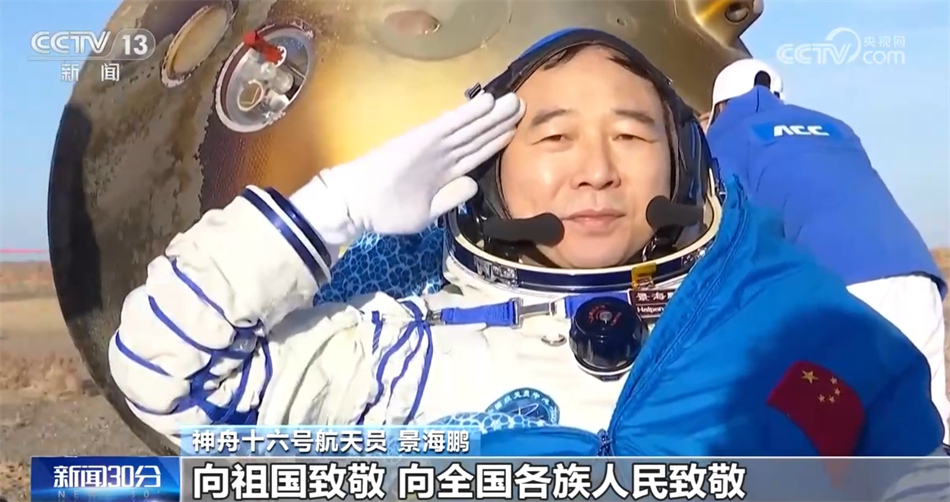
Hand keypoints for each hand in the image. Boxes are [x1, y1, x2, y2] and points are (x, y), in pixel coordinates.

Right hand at [316, 92, 523, 237]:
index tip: (515, 129)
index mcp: (443, 172)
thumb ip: (451, 198)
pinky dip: (468, 114)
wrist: (356, 204)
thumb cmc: (385, 210)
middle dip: (500, 122)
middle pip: (477, 136)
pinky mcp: (423, 139)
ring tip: (514, 101)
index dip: (495, 141)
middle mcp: (442, 155)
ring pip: (470, 128)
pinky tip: (487, 103)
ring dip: (492, 115)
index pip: (475, 154)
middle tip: (522, 105)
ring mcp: (433, 145)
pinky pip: (450, 124)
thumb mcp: (427, 212)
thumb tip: (473, 184)